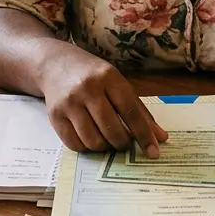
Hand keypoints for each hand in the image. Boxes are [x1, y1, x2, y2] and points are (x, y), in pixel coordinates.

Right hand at [40, 51, 168, 156]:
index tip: (153, 152)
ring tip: (107, 140)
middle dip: (122, 143)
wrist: (55, 63)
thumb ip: (139, 110)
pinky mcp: (54, 115)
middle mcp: (87, 88)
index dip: (144, 135)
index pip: (131, 111)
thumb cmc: (92, 75)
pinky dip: (86, 148)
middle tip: (124, 143)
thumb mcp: (117, 83)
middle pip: (111, 129)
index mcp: (108, 78)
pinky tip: (90, 139)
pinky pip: (74, 144)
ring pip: (92, 140)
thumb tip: (160, 137)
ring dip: (104, 147)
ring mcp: (69, 102)